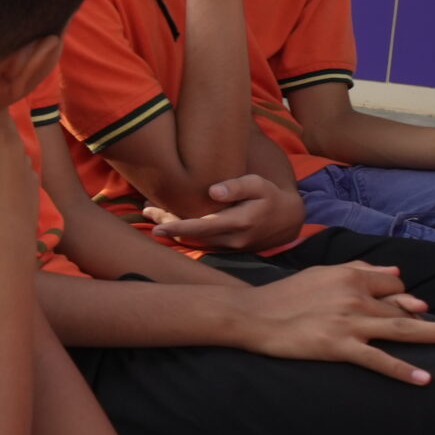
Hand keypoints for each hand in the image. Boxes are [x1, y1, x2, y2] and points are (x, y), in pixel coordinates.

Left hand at [142, 172, 305, 251]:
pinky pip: (201, 244)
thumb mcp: (259, 185)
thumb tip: (213, 190)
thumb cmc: (270, 197)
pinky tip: (171, 222)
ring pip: (194, 242)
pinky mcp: (228, 250)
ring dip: (172, 230)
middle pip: (191, 236)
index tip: (155, 225)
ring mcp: (229, 248)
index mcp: (238, 222)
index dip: (176, 227)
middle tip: (146, 211)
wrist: (288, 221)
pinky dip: (184, 234)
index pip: (201, 227)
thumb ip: (237, 186)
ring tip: (152, 214)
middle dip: (166, 225)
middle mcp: (231, 240)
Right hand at [236, 260, 434, 382]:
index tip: (415, 314)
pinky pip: (378, 360)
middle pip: (408, 309)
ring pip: (404, 330)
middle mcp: (356, 296)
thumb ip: (359, 269)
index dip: (407, 301)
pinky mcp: (338, 346)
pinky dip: (402, 370)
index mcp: (351, 276)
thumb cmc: (283, 295)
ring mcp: (349, 322)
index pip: (394, 288)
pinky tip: (424, 379)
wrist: (249, 314)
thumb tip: (397, 273)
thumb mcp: (321, 273)